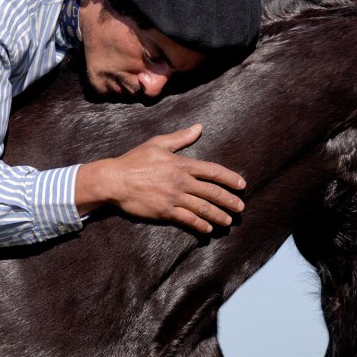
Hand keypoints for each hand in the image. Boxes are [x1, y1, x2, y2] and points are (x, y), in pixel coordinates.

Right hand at [76, 124, 245, 232]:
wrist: (114, 180)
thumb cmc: (134, 160)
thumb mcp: (158, 144)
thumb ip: (181, 138)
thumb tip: (199, 127)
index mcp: (181, 164)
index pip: (213, 171)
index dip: (230, 178)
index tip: (242, 185)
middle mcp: (181, 181)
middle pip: (213, 192)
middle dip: (229, 201)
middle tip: (241, 208)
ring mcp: (174, 197)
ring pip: (204, 208)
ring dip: (219, 216)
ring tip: (229, 221)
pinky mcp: (165, 211)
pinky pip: (188, 220)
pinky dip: (200, 225)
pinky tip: (208, 229)